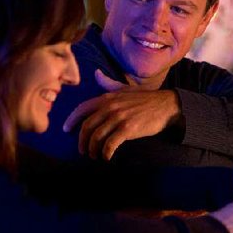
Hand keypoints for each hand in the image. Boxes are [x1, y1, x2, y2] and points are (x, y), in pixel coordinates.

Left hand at [62, 70, 181, 159]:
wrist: (167, 105)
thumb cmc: (145, 99)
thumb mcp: (125, 88)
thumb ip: (109, 84)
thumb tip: (96, 74)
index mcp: (107, 97)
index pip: (82, 108)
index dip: (71, 120)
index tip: (66, 130)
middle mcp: (110, 106)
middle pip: (86, 127)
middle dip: (82, 141)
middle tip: (83, 151)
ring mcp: (119, 117)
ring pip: (96, 137)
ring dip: (93, 150)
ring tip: (95, 156)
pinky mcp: (128, 129)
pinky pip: (110, 144)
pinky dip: (106, 153)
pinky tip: (107, 157)